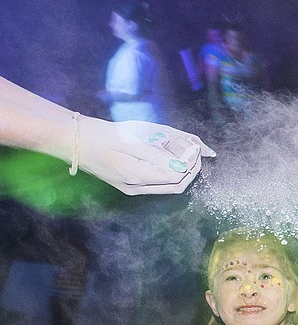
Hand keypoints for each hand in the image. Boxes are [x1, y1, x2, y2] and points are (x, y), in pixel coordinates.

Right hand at [78, 116, 214, 194]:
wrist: (73, 141)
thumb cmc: (100, 136)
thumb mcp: (129, 141)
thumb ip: (156, 156)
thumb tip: (182, 167)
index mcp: (137, 177)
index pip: (177, 178)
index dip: (191, 165)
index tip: (198, 150)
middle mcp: (135, 188)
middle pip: (175, 186)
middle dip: (190, 171)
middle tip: (197, 153)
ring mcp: (131, 188)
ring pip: (167, 187)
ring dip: (180, 173)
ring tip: (186, 155)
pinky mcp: (127, 185)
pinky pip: (156, 184)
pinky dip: (167, 173)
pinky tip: (170, 160)